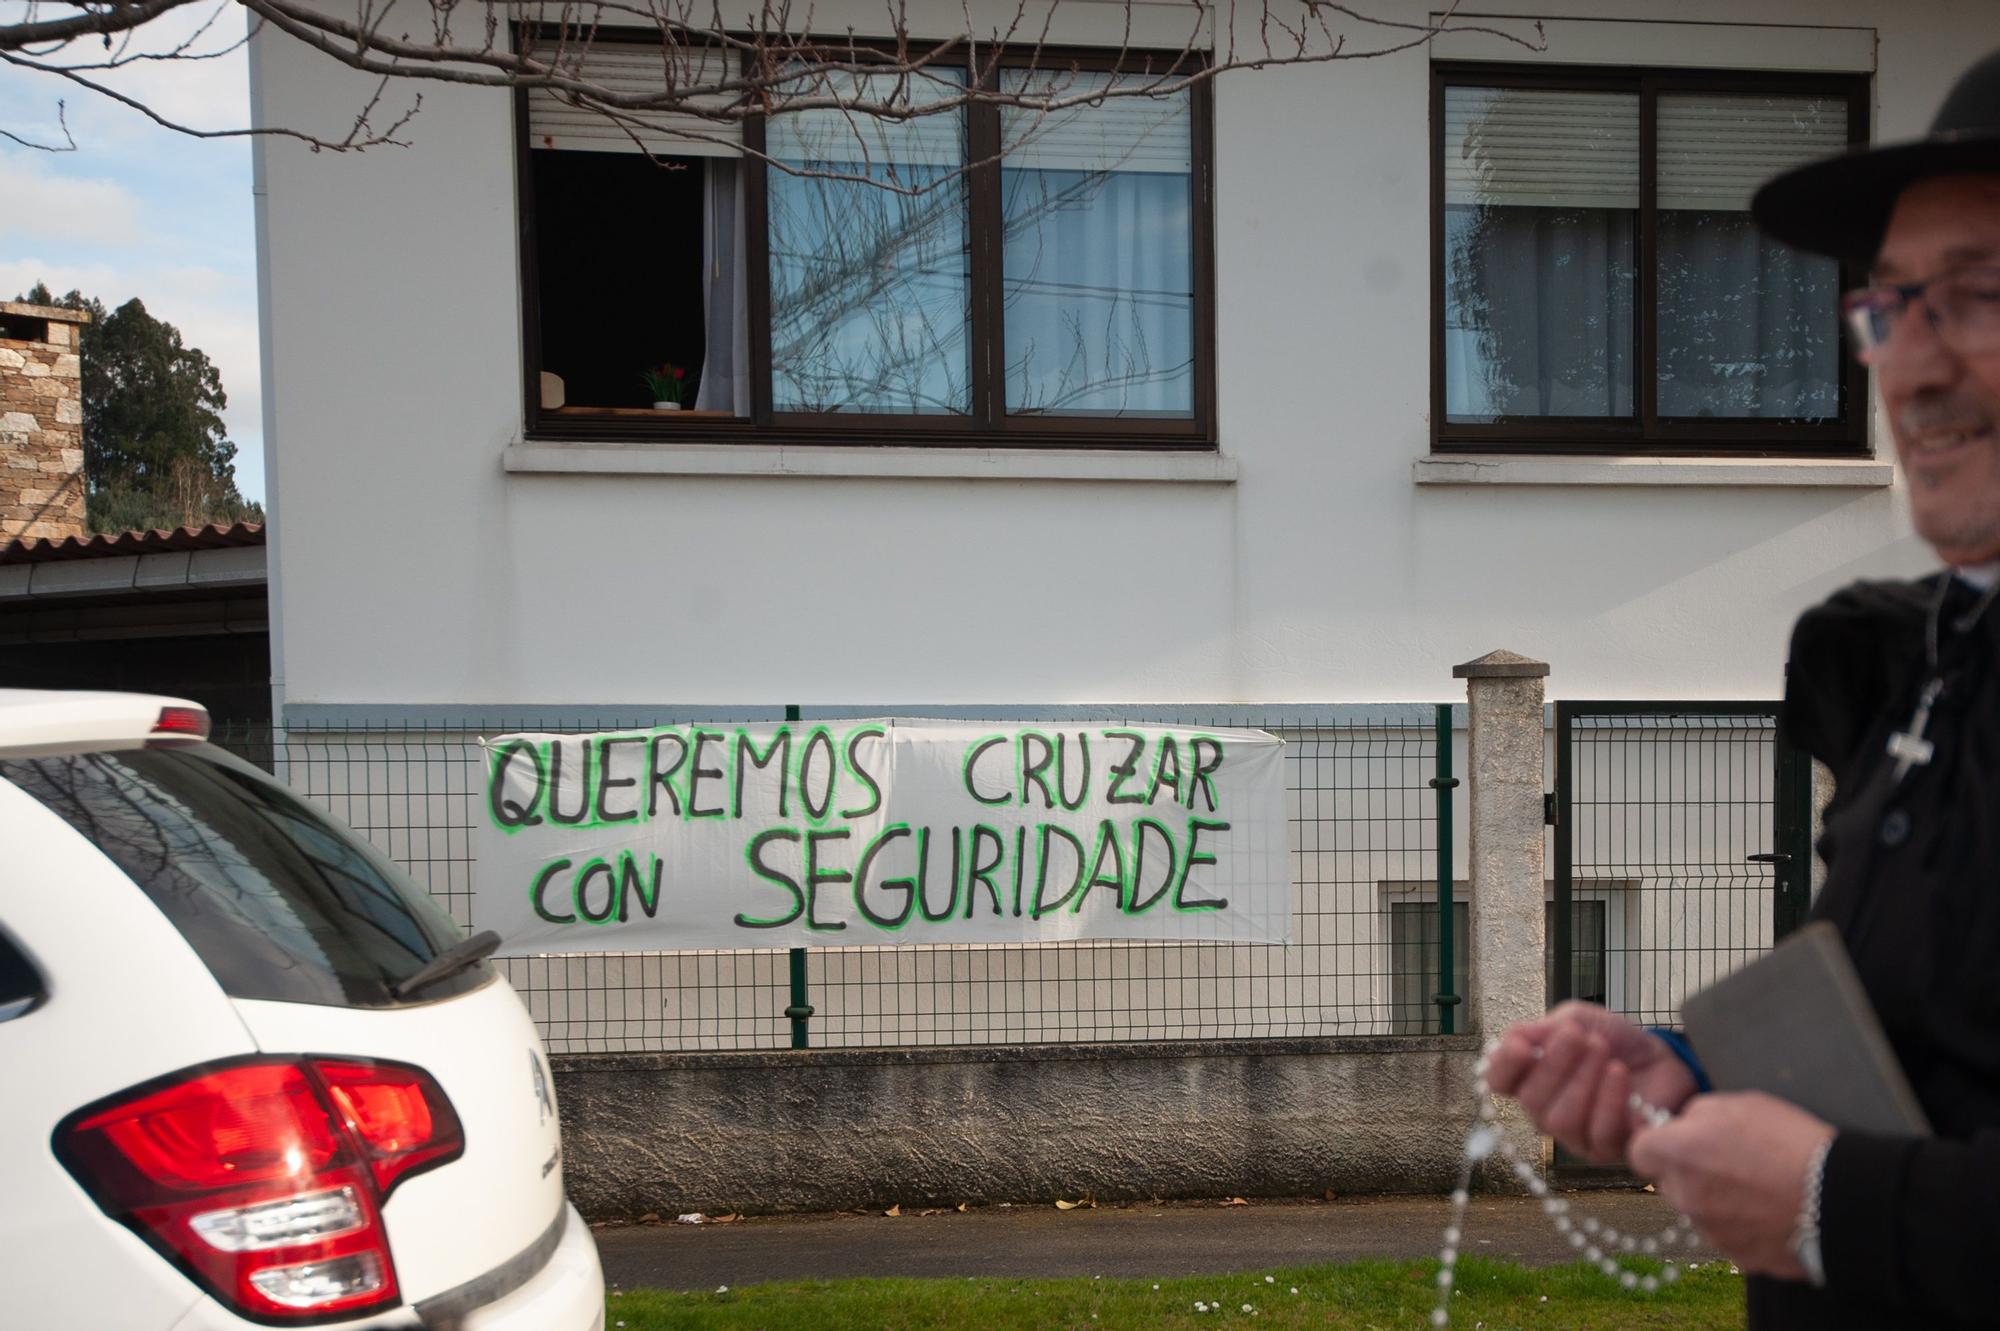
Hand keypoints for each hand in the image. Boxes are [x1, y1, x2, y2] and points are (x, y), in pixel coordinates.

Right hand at [1485, 1002, 1697, 1163]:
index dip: (1503, 1066)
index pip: (1498, 1082)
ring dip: (1583, 1080)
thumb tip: (1511, 1039)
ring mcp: (1576, 1135)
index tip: (1521, 1045)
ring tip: (1603, 1050)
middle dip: (1555, 1065)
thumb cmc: (1613, 1040)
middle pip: (1530, 1102)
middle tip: (1580, 1037)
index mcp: (1530, 1078)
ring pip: (1561, 1120)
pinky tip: (1619, 1074)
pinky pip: (1598, 1133)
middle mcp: (1546, 1111)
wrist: (1661, 1056)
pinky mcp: (1609, 1149)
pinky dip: (1608, 1099)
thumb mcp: (1576, 1020)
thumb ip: (1543, 1030)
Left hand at [1628, 1092, 1833, 1278]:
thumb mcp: (1738, 1104)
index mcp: (1679, 1154)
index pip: (1639, 1152)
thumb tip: (1682, 1126)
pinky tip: (1769, 1210)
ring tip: (1757, 1187)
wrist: (1838, 1196)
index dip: (1656, 1144)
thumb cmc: (1789, 1142)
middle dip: (1689, 1173)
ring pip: (1698, 1212)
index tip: (1676, 1140)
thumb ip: (1697, 1115)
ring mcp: (1711, 1231)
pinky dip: (1741, 1225)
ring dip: (1715, 1201)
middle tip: (1728, 1162)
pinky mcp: (1738, 1257)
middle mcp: (1686, 1197)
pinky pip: (1728, 1236)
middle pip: (1670, 1183)